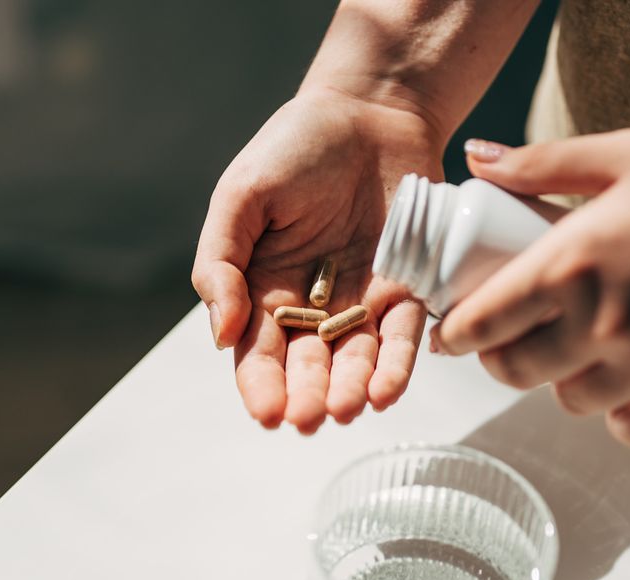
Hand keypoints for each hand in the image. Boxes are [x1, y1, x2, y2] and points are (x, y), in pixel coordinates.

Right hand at [192, 88, 443, 432]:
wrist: (369, 110)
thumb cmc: (295, 148)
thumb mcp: (241, 196)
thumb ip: (220, 263)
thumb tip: (221, 335)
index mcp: (264, 290)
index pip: (259, 354)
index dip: (261, 386)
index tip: (267, 413)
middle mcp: (314, 307)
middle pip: (309, 366)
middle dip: (309, 396)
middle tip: (309, 420)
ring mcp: (364, 302)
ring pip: (358, 360)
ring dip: (353, 389)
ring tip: (349, 410)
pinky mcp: (409, 290)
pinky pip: (405, 336)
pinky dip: (397, 365)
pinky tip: (387, 392)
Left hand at [434, 108, 629, 446]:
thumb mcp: (628, 151)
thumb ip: (542, 164)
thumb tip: (477, 160)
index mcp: (576, 260)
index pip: (484, 321)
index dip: (456, 333)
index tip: (452, 333)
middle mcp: (607, 323)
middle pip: (517, 371)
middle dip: (501, 358)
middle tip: (509, 339)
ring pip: (572, 403)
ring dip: (562, 381)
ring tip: (577, 350)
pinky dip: (621, 415)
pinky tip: (627, 384)